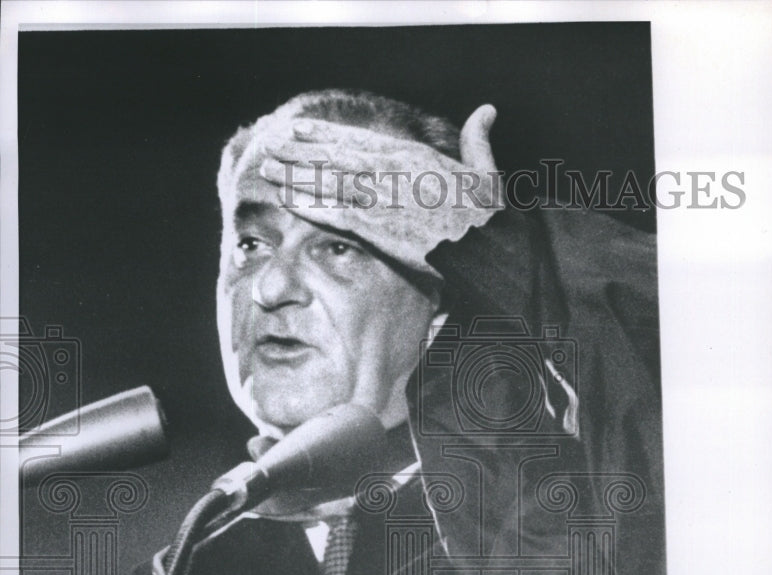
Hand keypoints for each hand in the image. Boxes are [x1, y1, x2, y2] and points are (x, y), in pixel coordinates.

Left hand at [249, 106, 502, 274]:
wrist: (487, 252)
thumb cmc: (488, 220)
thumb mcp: (488, 175)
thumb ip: (477, 143)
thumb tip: (486, 110)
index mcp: (414, 158)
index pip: (361, 140)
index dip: (327, 134)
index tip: (302, 129)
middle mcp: (393, 173)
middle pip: (336, 158)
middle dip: (301, 152)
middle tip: (273, 148)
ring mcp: (382, 200)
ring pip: (329, 182)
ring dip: (296, 175)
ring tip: (269, 171)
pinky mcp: (377, 229)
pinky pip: (335, 215)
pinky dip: (310, 206)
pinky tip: (288, 201)